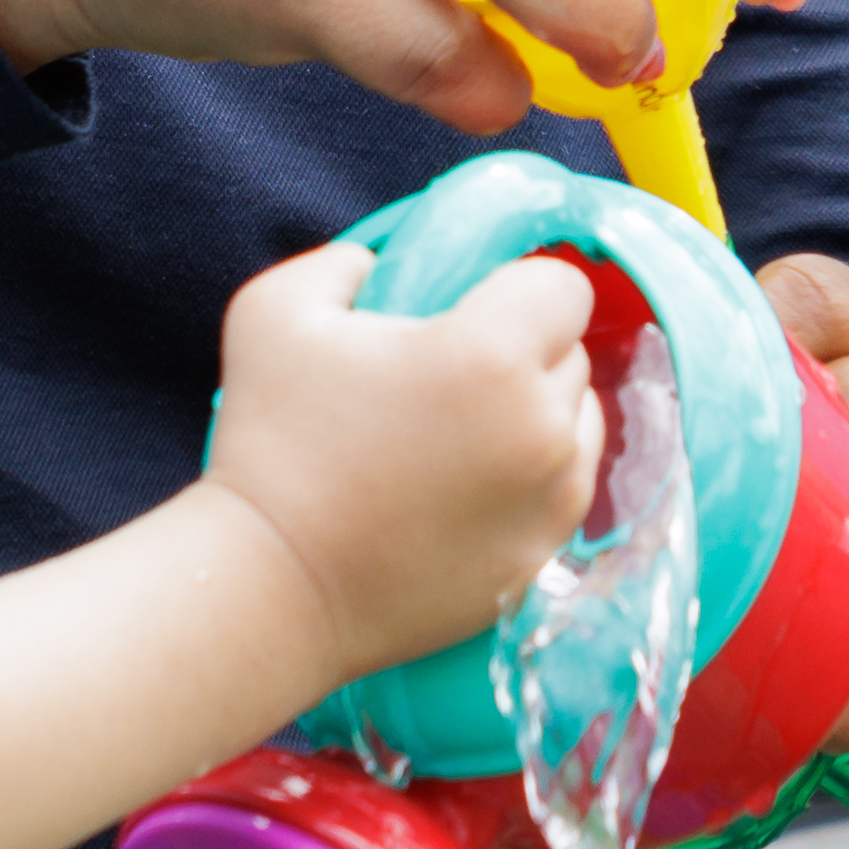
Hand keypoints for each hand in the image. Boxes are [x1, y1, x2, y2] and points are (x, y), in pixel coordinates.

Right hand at [186, 242, 609, 690]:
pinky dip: (534, 476)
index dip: (518, 285)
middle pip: (572, 352)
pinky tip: (468, 484)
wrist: (272, 588)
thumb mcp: (277, 310)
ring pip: (580, 421)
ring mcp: (552, 500)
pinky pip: (566, 488)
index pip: (563, 286)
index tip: (470, 307)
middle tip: (447, 374)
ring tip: (462, 432)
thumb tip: (387, 263)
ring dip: (539, 412)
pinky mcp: (544, 556)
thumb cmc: (267, 442)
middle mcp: (542, 426)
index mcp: (491, 354)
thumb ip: (347, 260)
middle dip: (524, 349)